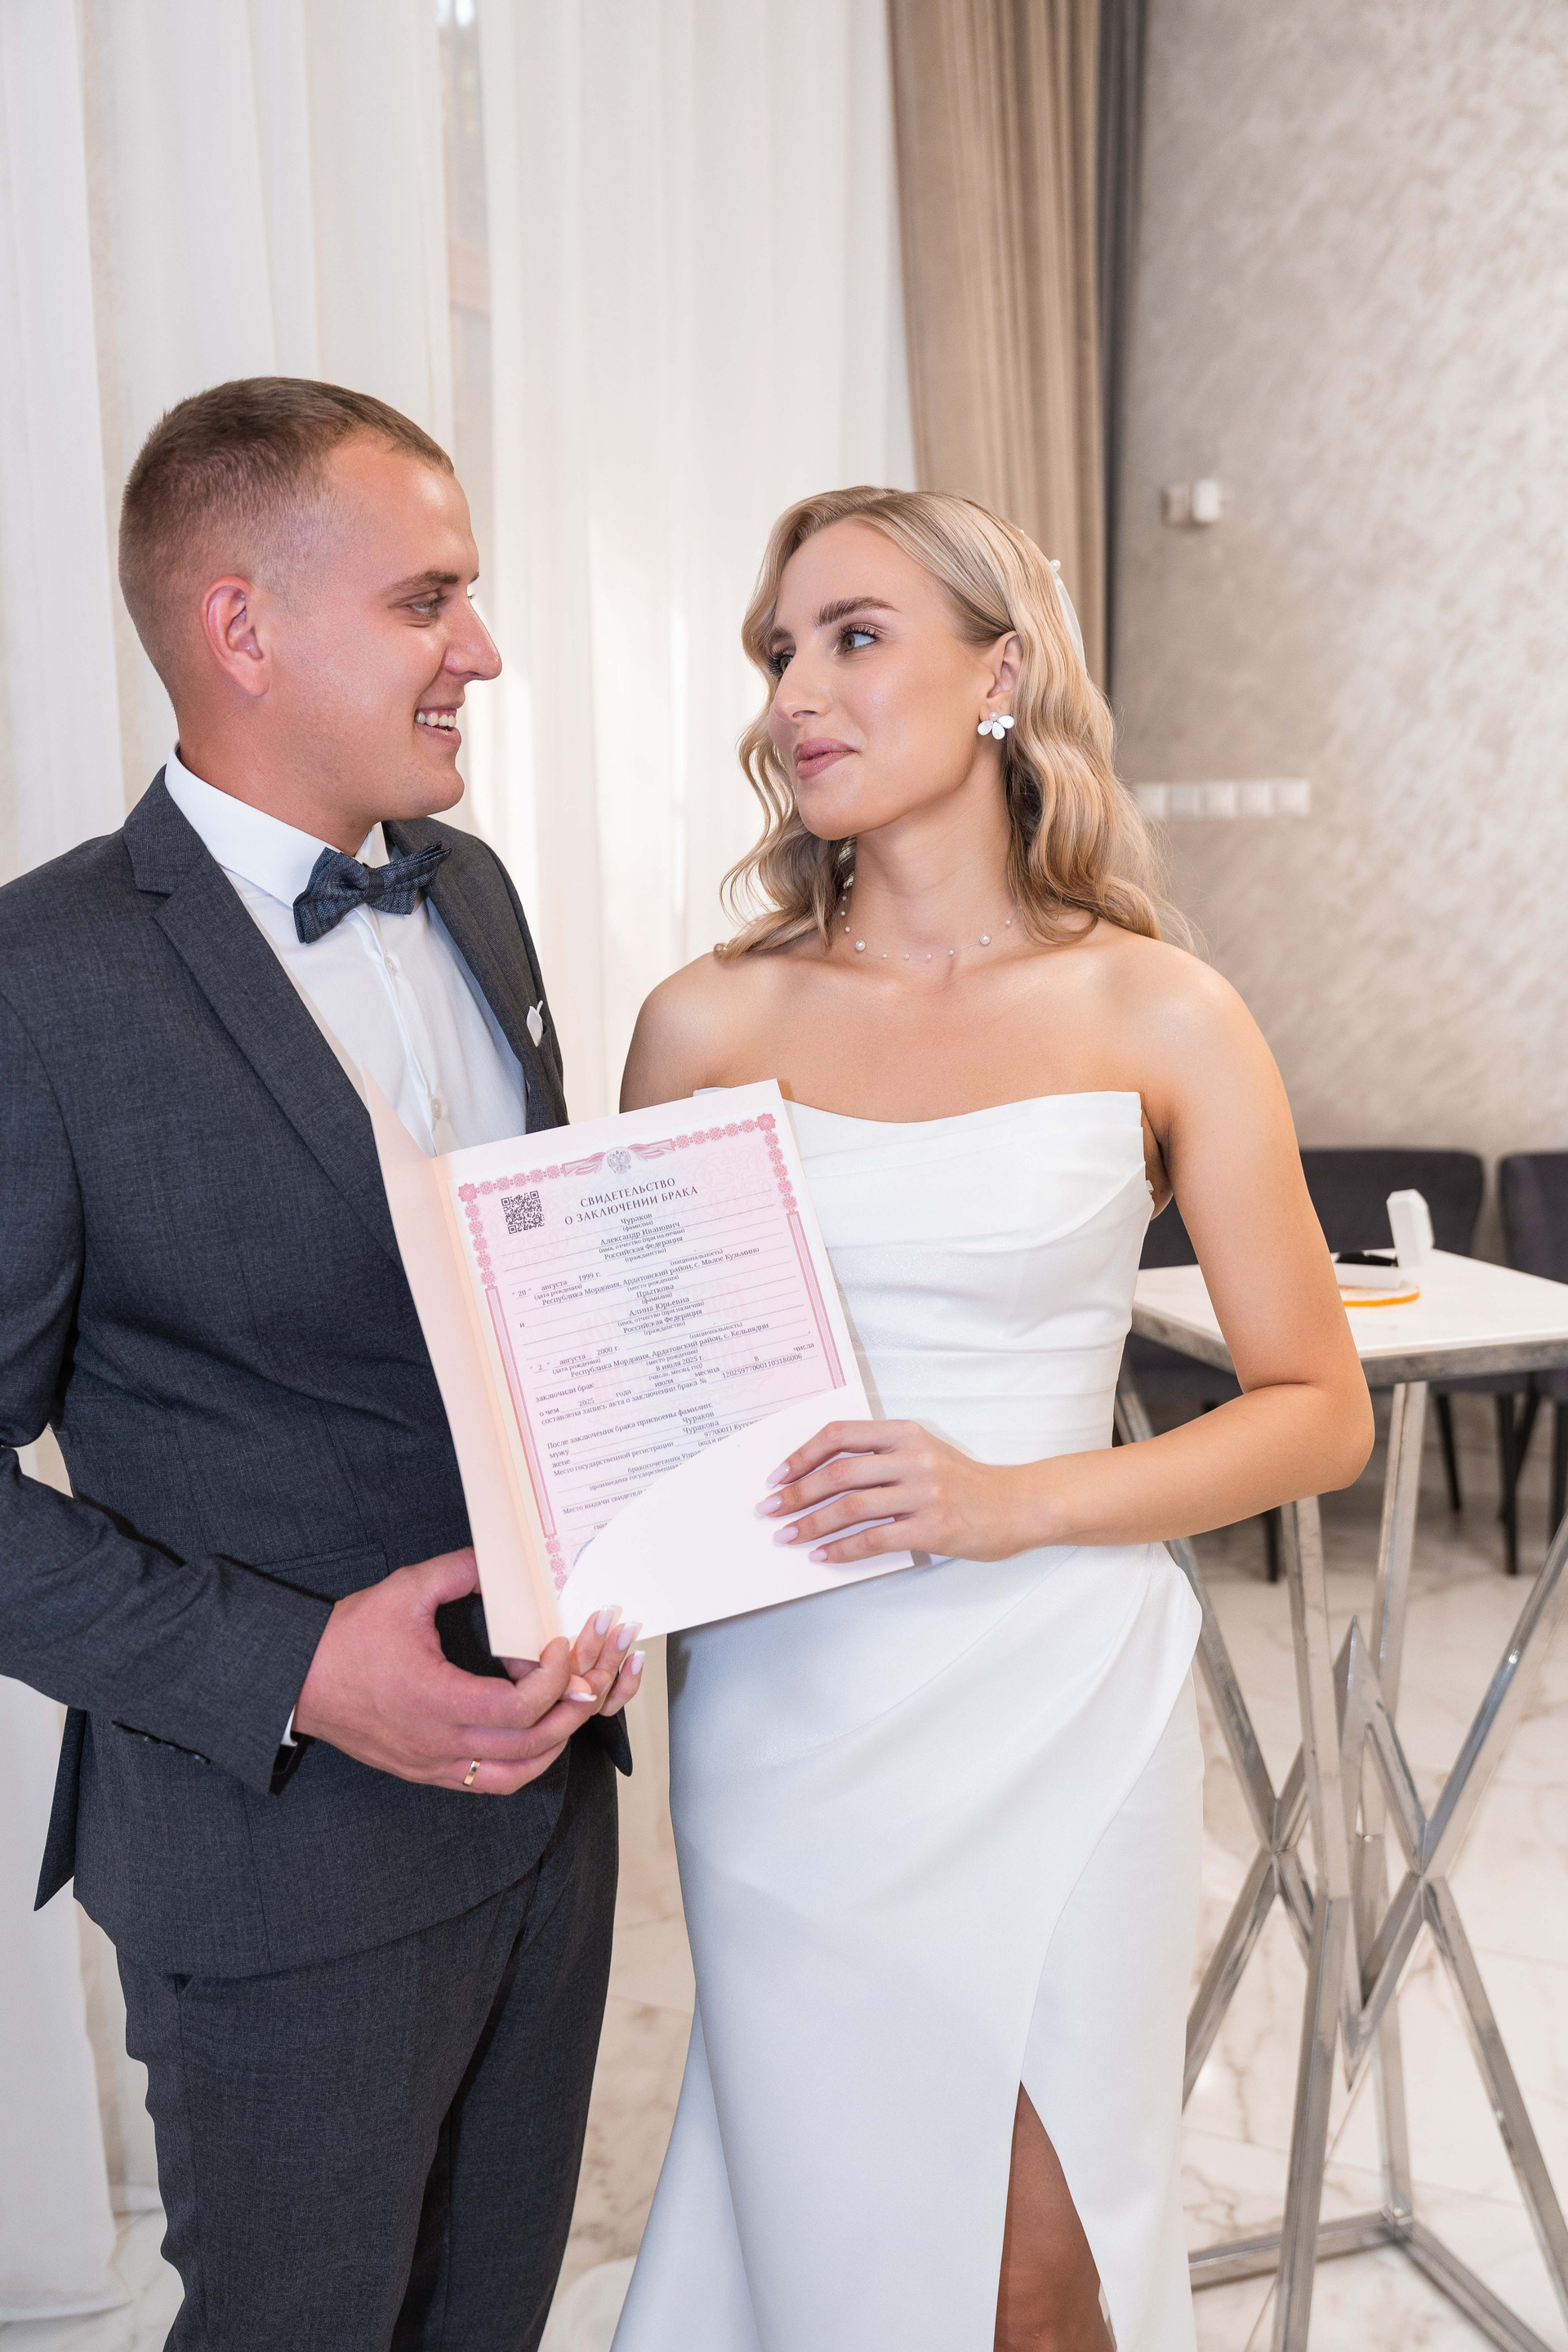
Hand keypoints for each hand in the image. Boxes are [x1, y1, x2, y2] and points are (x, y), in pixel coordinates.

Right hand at [293, 1548, 642, 1794]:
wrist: (298, 1680)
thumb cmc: (347, 1639)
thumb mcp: (405, 1590)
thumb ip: (460, 1571)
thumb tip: (503, 1558)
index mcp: (435, 1699)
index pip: (517, 1709)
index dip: (552, 1680)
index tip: (558, 1648)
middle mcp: (437, 1742)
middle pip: (528, 1746)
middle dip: (569, 1713)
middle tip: (587, 1681)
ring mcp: (432, 1764)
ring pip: (513, 1775)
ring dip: (552, 1745)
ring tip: (568, 1709)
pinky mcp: (426, 1772)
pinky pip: (487, 1784)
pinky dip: (521, 1764)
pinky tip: (533, 1736)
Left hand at [756, 1421, 1040, 1566]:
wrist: (1018, 1506)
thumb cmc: (966, 1483)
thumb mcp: (924, 1453)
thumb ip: (881, 1457)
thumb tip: (820, 1477)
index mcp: (906, 1433)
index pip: (841, 1436)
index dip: (802, 1455)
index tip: (778, 1475)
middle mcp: (914, 1458)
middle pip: (838, 1473)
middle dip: (795, 1493)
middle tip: (769, 1510)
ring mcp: (924, 1493)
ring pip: (850, 1507)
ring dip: (811, 1524)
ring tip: (788, 1536)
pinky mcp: (933, 1527)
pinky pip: (873, 1540)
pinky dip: (841, 1549)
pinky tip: (822, 1556)